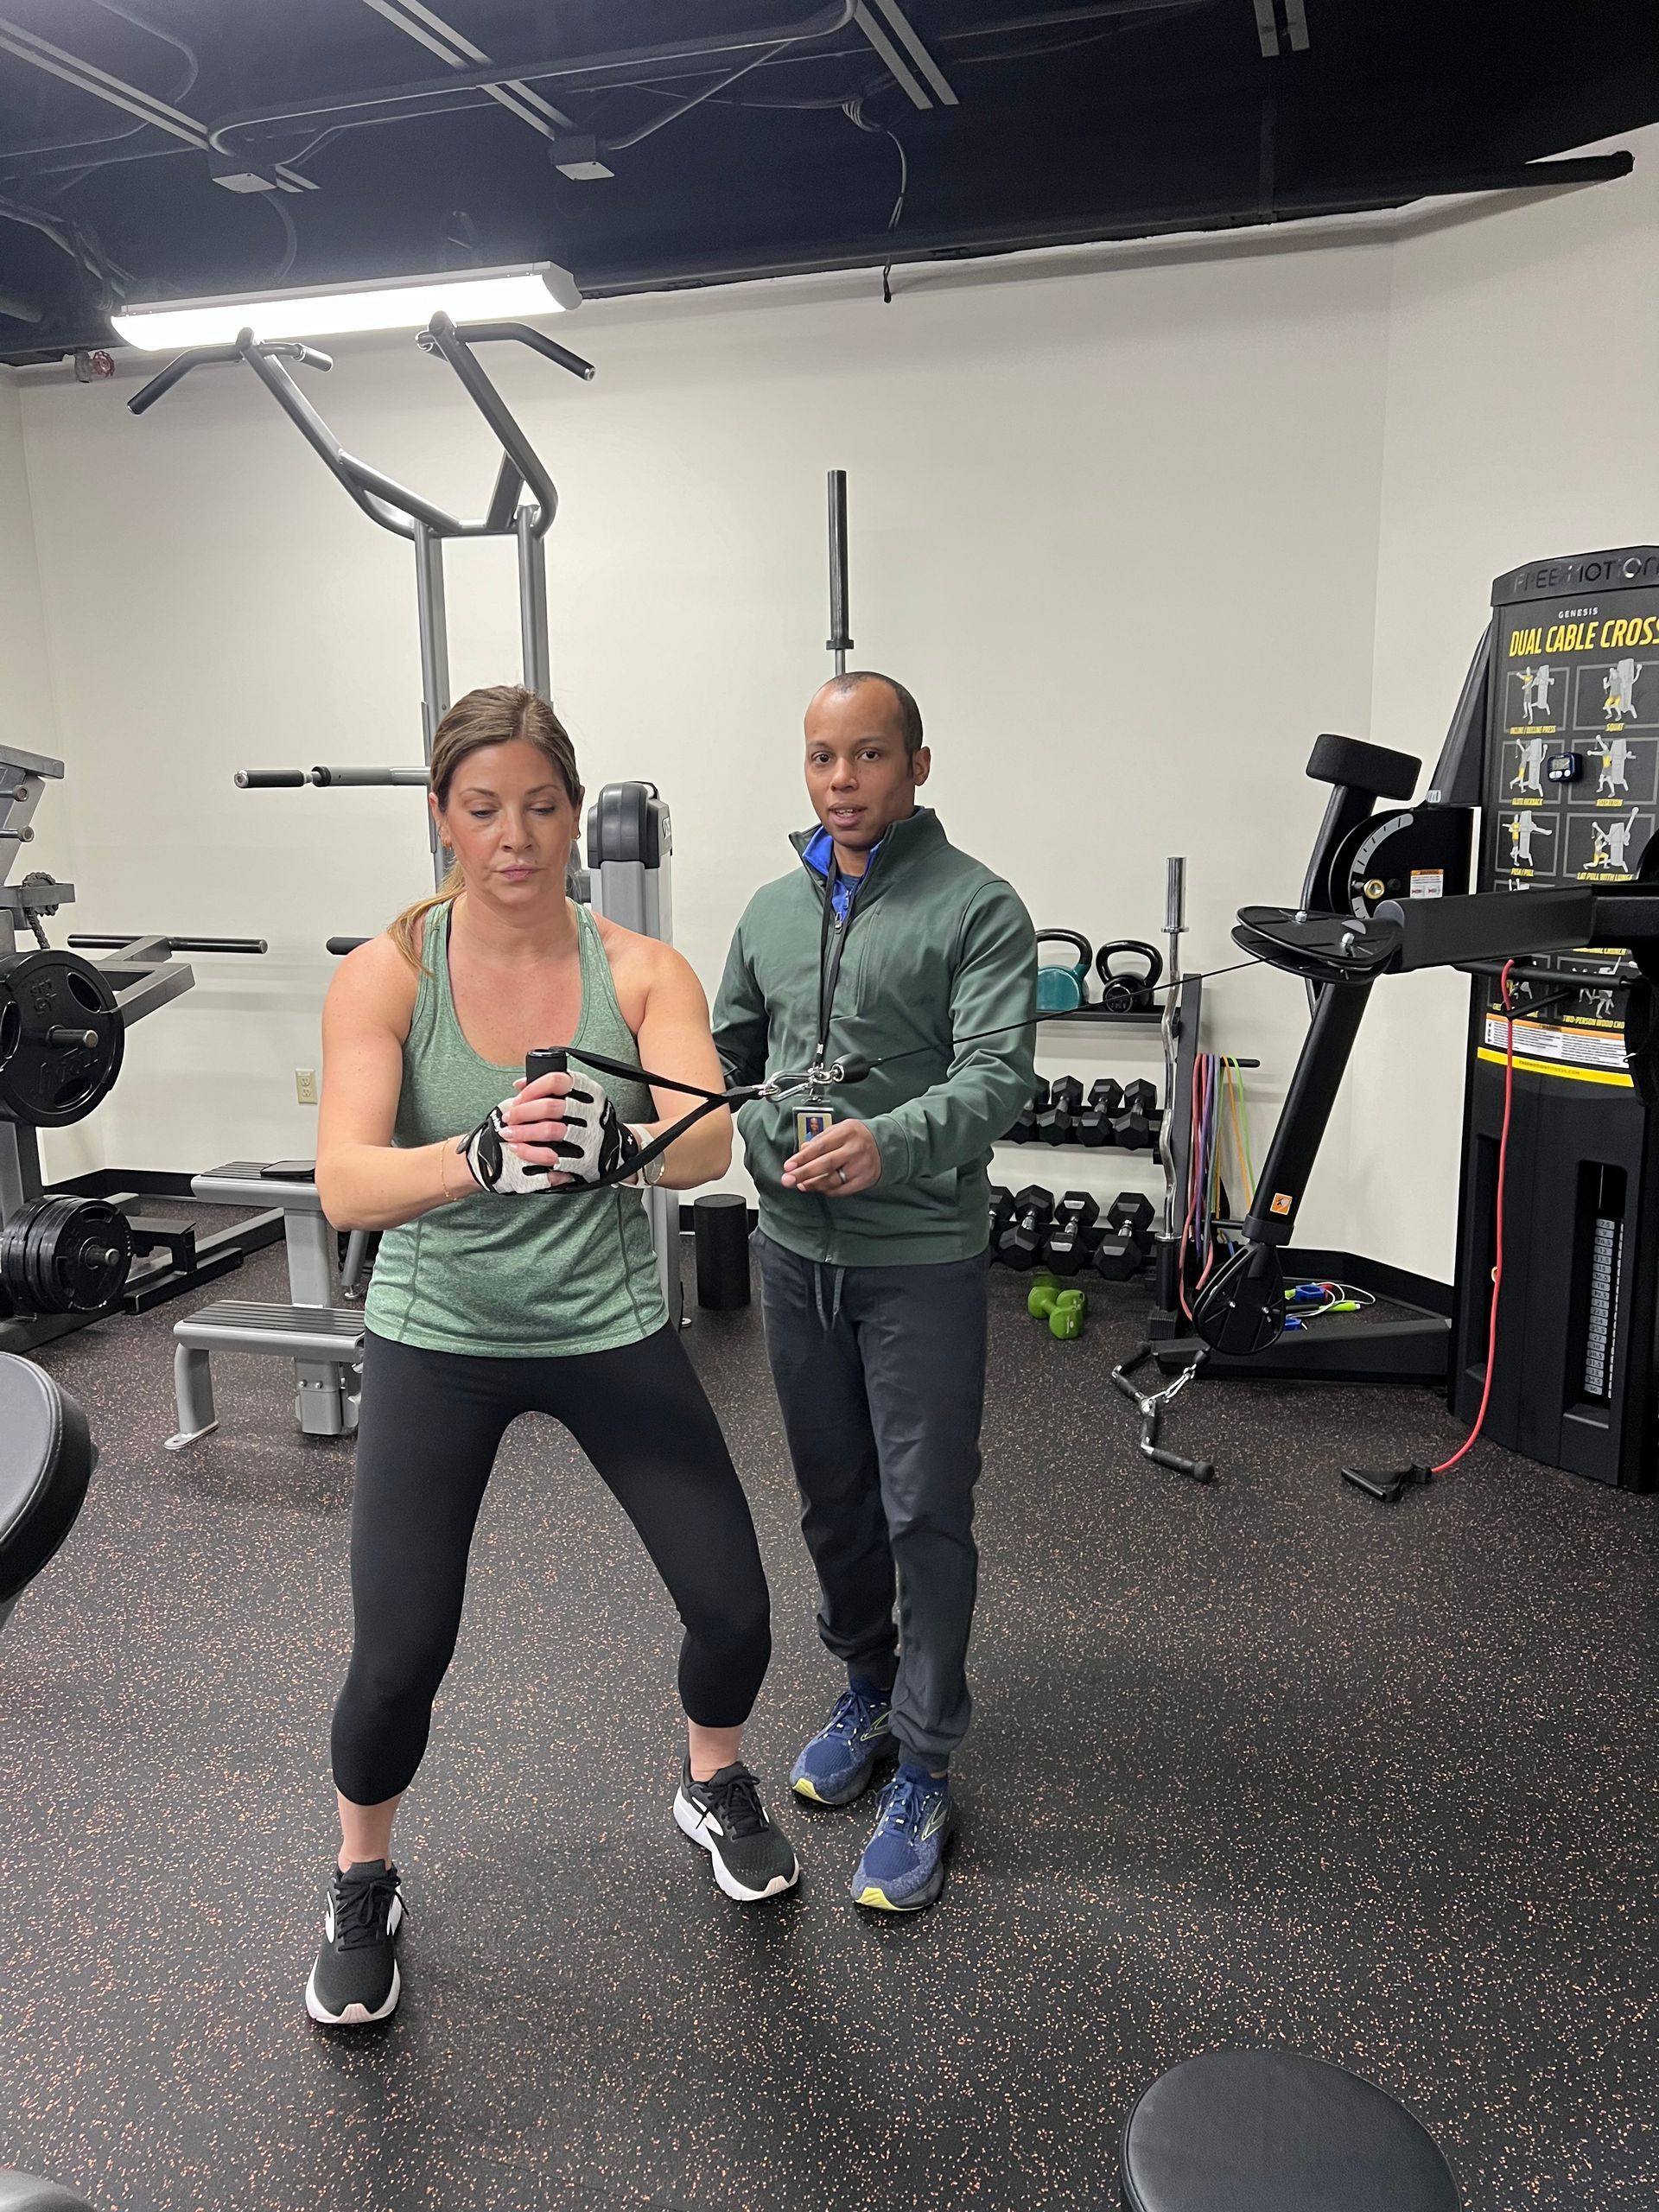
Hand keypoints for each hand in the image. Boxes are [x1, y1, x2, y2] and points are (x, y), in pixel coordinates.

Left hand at [460, 1068, 642, 1194]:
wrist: (616, 1152)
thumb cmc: (589, 1121)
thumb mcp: (580, 1098)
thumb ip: (551, 1089)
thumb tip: (519, 1085)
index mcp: (590, 1092)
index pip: (557, 1081)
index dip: (533, 1088)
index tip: (518, 1097)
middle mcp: (592, 1113)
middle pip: (550, 1107)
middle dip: (521, 1113)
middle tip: (508, 1118)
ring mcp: (590, 1137)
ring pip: (550, 1131)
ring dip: (523, 1133)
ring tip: (508, 1134)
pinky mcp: (585, 1161)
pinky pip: (552, 1156)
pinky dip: (530, 1153)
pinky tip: (519, 1150)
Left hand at [781, 1119, 882, 1196]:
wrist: (885, 1145)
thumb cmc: (857, 1136)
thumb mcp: (839, 1129)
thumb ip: (820, 1139)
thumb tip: (802, 1151)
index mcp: (846, 1133)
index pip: (820, 1147)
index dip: (802, 1158)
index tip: (788, 1166)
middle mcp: (854, 1150)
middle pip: (825, 1164)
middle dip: (803, 1174)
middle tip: (787, 1180)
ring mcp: (861, 1166)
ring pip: (833, 1180)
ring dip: (813, 1184)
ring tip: (800, 1185)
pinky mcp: (865, 1180)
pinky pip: (842, 1190)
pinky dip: (828, 1190)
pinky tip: (818, 1188)